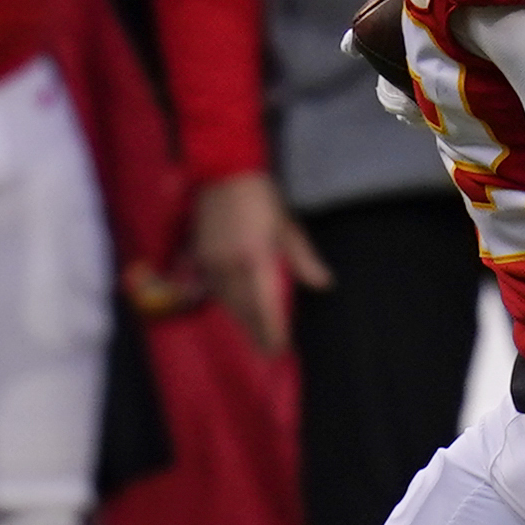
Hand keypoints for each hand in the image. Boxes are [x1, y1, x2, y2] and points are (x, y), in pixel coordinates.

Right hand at [186, 169, 322, 358]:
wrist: (223, 173)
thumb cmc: (262, 197)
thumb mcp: (288, 227)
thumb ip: (304, 260)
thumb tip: (323, 284)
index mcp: (256, 258)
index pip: (266, 306)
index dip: (272, 331)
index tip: (280, 348)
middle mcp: (231, 266)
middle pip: (244, 310)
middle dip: (257, 332)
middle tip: (269, 351)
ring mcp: (212, 263)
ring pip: (228, 303)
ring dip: (242, 321)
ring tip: (255, 336)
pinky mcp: (201, 257)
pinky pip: (214, 290)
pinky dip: (228, 304)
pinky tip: (237, 310)